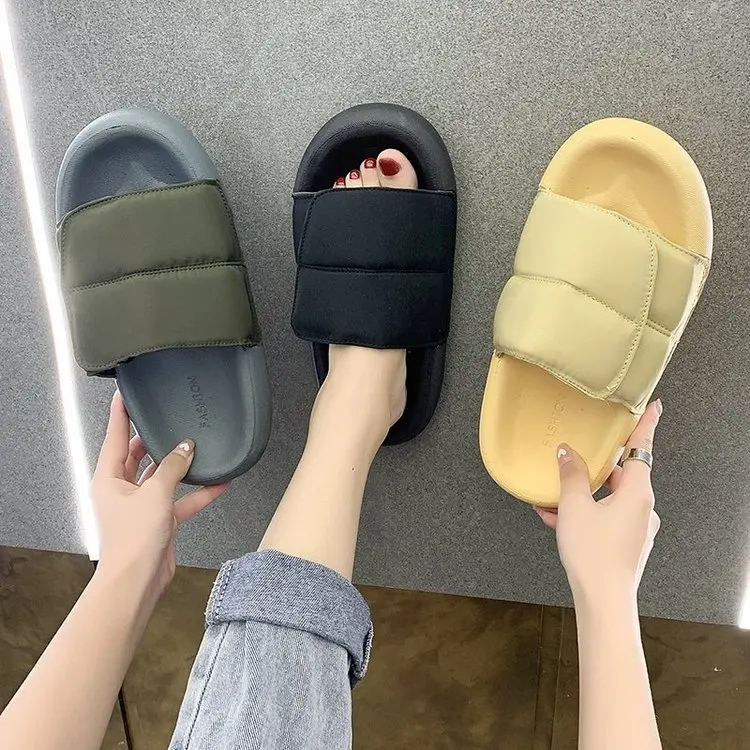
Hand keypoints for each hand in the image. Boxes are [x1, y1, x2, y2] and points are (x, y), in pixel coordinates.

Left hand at [92, 392, 229, 600]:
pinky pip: (180, 499)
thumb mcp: (155, 494)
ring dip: (180, 467)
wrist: (137, 581)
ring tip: (199, 450)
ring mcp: (140, 506)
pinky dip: (197, 492)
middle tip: (167, 421)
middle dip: (154, 440)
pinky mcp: (157, 520)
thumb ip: (172, 466)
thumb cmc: (131, 542)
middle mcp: (121, 490)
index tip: (124, 396)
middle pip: (138, 455)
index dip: (120, 414)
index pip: (114, 437)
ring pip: (162, 477)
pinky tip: (218, 484)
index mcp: (108, 478)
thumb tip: (185, 448)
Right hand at [535, 400, 662, 603]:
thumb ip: (570, 475)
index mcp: (637, 492)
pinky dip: (583, 514)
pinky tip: (554, 518)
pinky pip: (604, 518)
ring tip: (550, 498)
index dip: (645, 424)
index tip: (653, 405)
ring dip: (580, 495)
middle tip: (573, 457)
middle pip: (619, 474)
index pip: (641, 448)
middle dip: (593, 467)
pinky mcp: (626, 543)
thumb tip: (566, 452)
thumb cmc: (593, 553)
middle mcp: (642, 507)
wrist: (603, 600)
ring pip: (607, 498)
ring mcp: (635, 527)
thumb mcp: (574, 506)